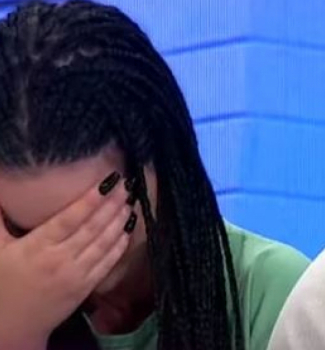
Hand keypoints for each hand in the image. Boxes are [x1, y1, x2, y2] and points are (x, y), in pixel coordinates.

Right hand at [0, 172, 134, 347]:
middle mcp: (60, 259)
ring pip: (103, 243)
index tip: (108, 181)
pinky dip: (119, 245)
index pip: (69, 218)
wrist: (10, 326)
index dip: (91, 199)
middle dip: (112, 205)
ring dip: (119, 222)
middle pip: (92, 227)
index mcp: (37, 247)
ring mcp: (76, 275)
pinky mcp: (85, 288)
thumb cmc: (0, 284)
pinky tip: (128, 230)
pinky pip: (107, 263)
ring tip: (130, 202)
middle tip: (126, 185)